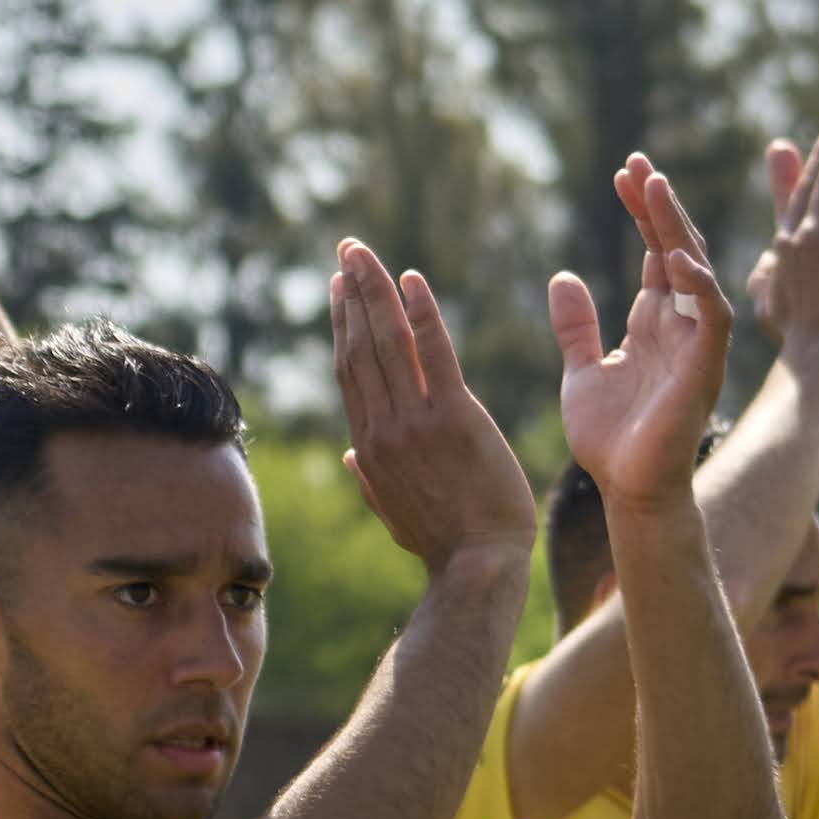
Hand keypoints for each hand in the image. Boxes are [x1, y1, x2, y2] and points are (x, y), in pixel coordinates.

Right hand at [331, 238, 537, 570]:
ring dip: (376, 292)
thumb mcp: (393, 511)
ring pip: (388, 344)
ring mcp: (416, 423)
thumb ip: (370, 477)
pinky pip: (436, 356)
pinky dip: (422, 314)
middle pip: (361, 347)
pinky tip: (414, 281)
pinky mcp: (457, 420)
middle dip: (353, 293)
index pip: (350, 371)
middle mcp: (383, 428)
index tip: (340, 290)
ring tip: (366, 255)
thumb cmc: (443, 542)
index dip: (343, 324)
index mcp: (369, 446)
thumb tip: (349, 454)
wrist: (477, 566)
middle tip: (348, 251)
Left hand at [553, 156, 735, 506]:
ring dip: (676, 227)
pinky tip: (672, 256)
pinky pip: (709, 314)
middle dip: (659, 204)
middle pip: (676, 247)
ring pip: (695, 269)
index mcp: (654, 321)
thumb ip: (577, 327)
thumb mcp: (581, 370)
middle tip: (637, 163)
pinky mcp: (704, 366)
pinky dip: (696, 283)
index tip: (623, 171)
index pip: (656, 250)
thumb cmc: (610, 439)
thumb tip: (562, 277)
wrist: (628, 491)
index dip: (643, 211)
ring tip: (654, 186)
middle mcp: (680, 324)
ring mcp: (696, 342)